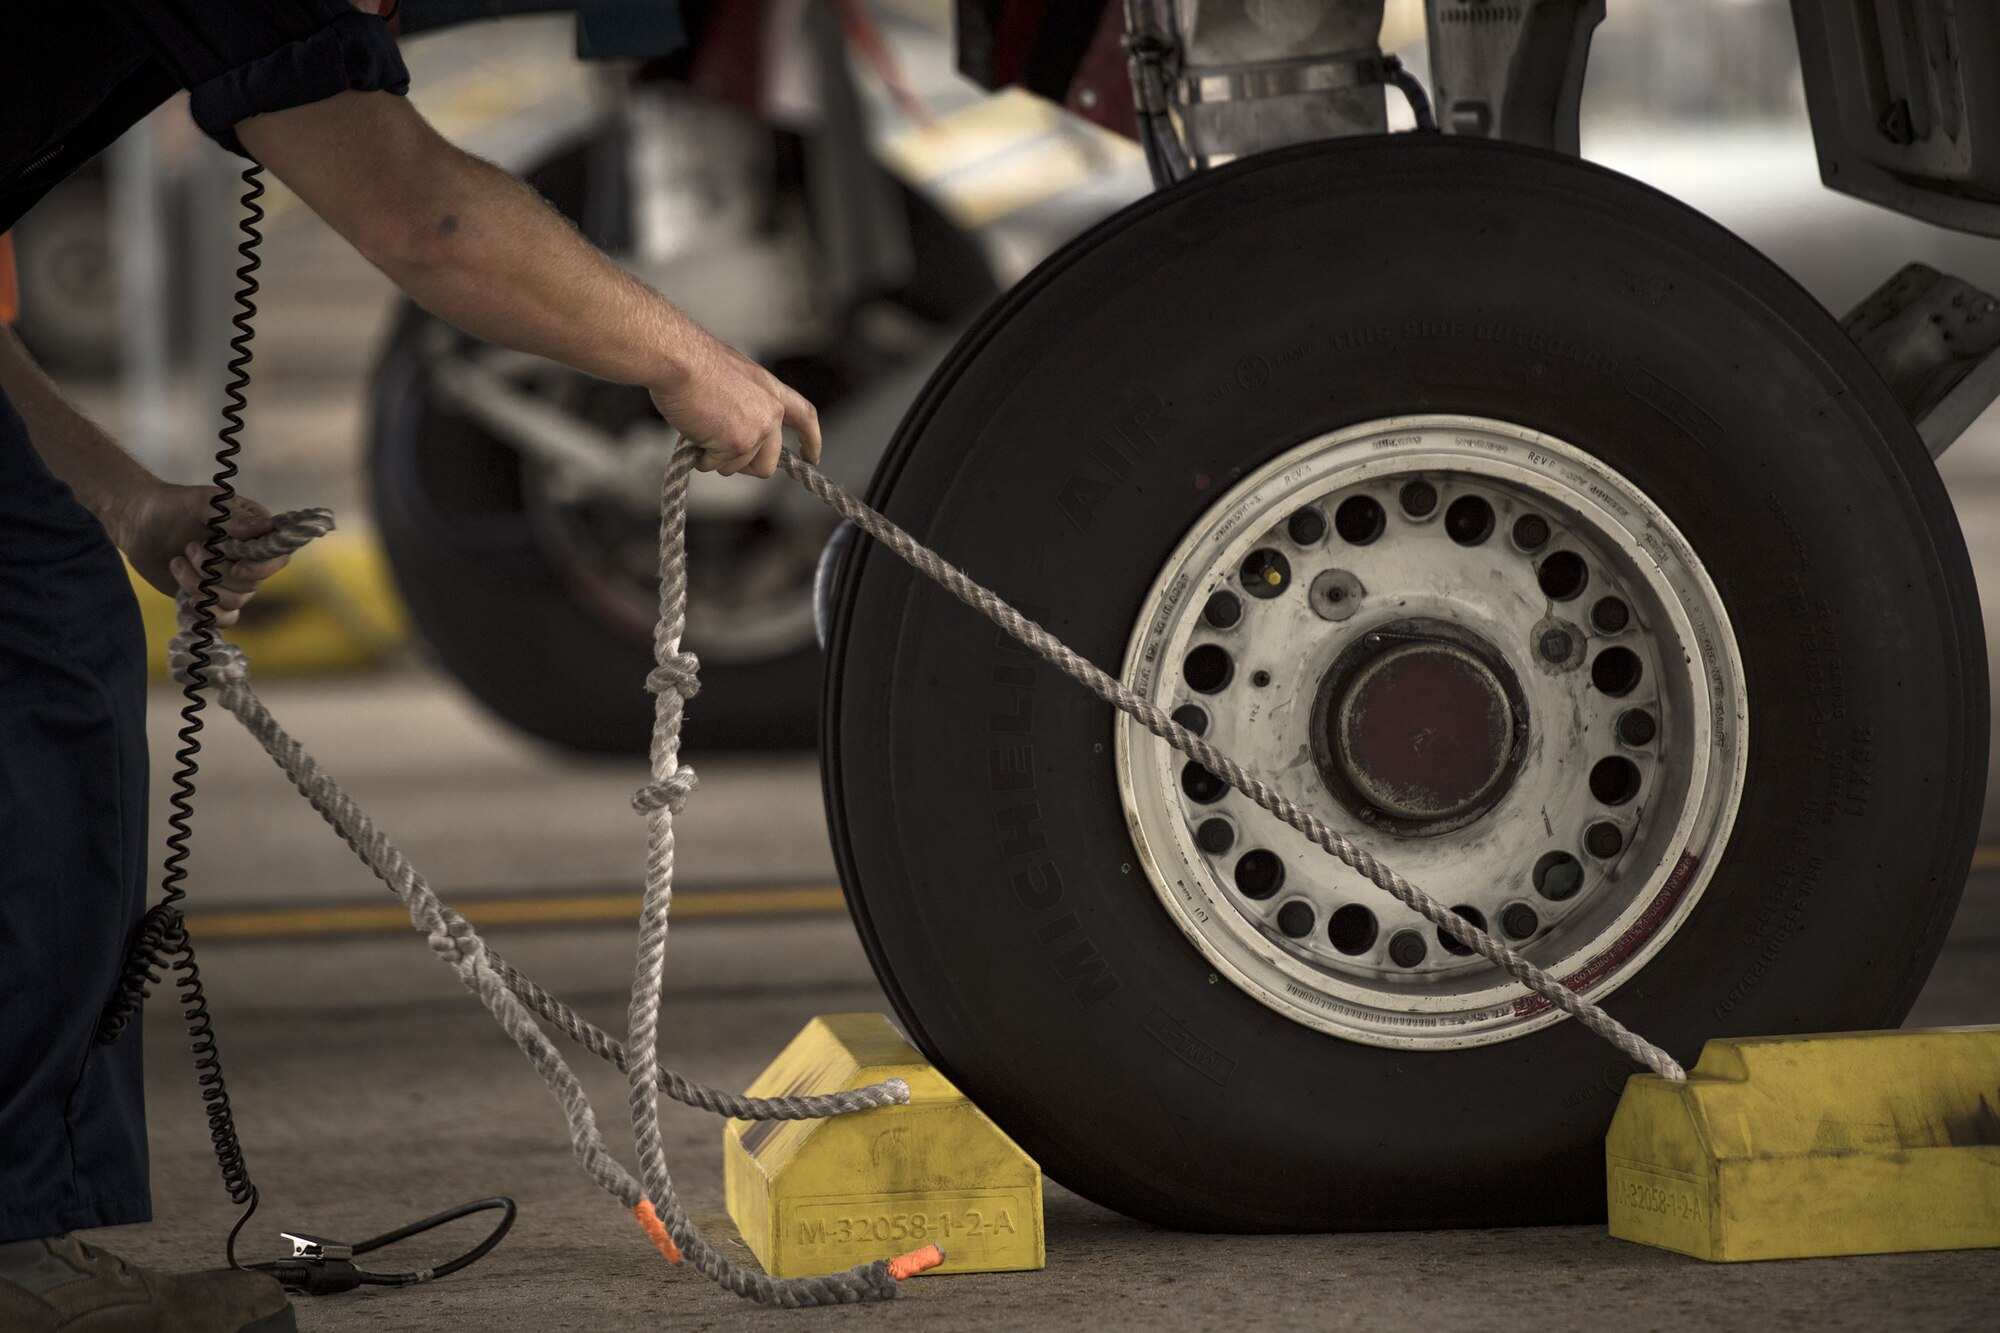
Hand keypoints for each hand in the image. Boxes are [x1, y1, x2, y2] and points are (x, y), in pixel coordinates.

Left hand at [107, 484, 290, 627]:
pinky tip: (186, 599)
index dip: (262, 568)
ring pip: (233, 602)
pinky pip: (224, 619)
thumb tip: (264, 529)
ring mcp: (231, 582)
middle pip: (251, 584)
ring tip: (177, 563)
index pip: (278, 557)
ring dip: (200, 586)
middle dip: (216, 572)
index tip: (237, 567)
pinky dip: (206, 613)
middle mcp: (249, 560)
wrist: (139, 526)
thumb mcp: (201, 502)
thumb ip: (232, 516)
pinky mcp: (212, 599)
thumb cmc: (172, 506)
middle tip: (189, 548)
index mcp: (255, 534)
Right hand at [648, 332, 821, 478]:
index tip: (811, 458)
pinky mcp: (738, 445)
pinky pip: (715, 466)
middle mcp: (771, 413)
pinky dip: (700, 457)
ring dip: (715, 457)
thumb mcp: (734, 378)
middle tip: (719, 453)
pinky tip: (692, 434)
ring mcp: (757, 432)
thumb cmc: (694, 363)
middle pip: (768, 463)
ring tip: (699, 428)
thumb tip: (734, 432)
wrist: (680, 360)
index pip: (804, 417)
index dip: (810, 440)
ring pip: (738, 468)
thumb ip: (746, 404)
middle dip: (744, 465)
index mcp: (772, 391)